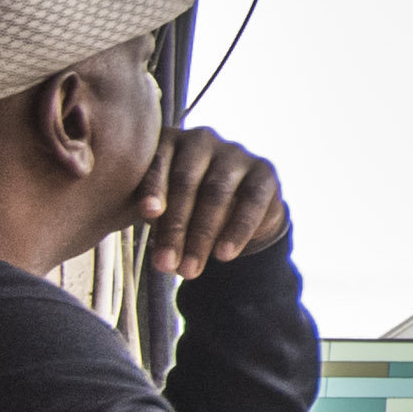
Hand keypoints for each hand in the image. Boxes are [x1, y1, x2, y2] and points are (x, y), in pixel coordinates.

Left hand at [138, 129, 290, 278]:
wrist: (235, 211)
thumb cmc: (182, 207)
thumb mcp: (160, 207)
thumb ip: (152, 212)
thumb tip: (153, 232)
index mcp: (169, 141)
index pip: (158, 160)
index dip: (153, 187)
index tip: (147, 214)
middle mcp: (201, 140)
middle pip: (186, 181)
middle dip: (175, 227)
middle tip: (165, 264)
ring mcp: (235, 153)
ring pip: (216, 193)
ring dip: (202, 236)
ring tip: (189, 271)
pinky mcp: (264, 171)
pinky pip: (252, 201)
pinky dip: (237, 231)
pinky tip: (224, 255)